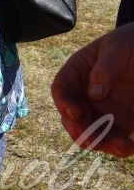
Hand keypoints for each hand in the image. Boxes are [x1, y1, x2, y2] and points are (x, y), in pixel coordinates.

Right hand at [51, 26, 133, 157]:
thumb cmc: (132, 42)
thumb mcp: (118, 47)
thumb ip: (105, 68)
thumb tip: (94, 94)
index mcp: (78, 71)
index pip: (62, 88)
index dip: (63, 102)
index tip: (74, 112)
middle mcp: (86, 93)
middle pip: (73, 116)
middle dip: (79, 129)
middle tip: (90, 140)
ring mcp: (104, 108)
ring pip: (93, 131)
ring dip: (101, 142)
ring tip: (118, 147)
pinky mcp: (123, 121)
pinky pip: (115, 137)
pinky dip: (118, 146)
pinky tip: (127, 148)